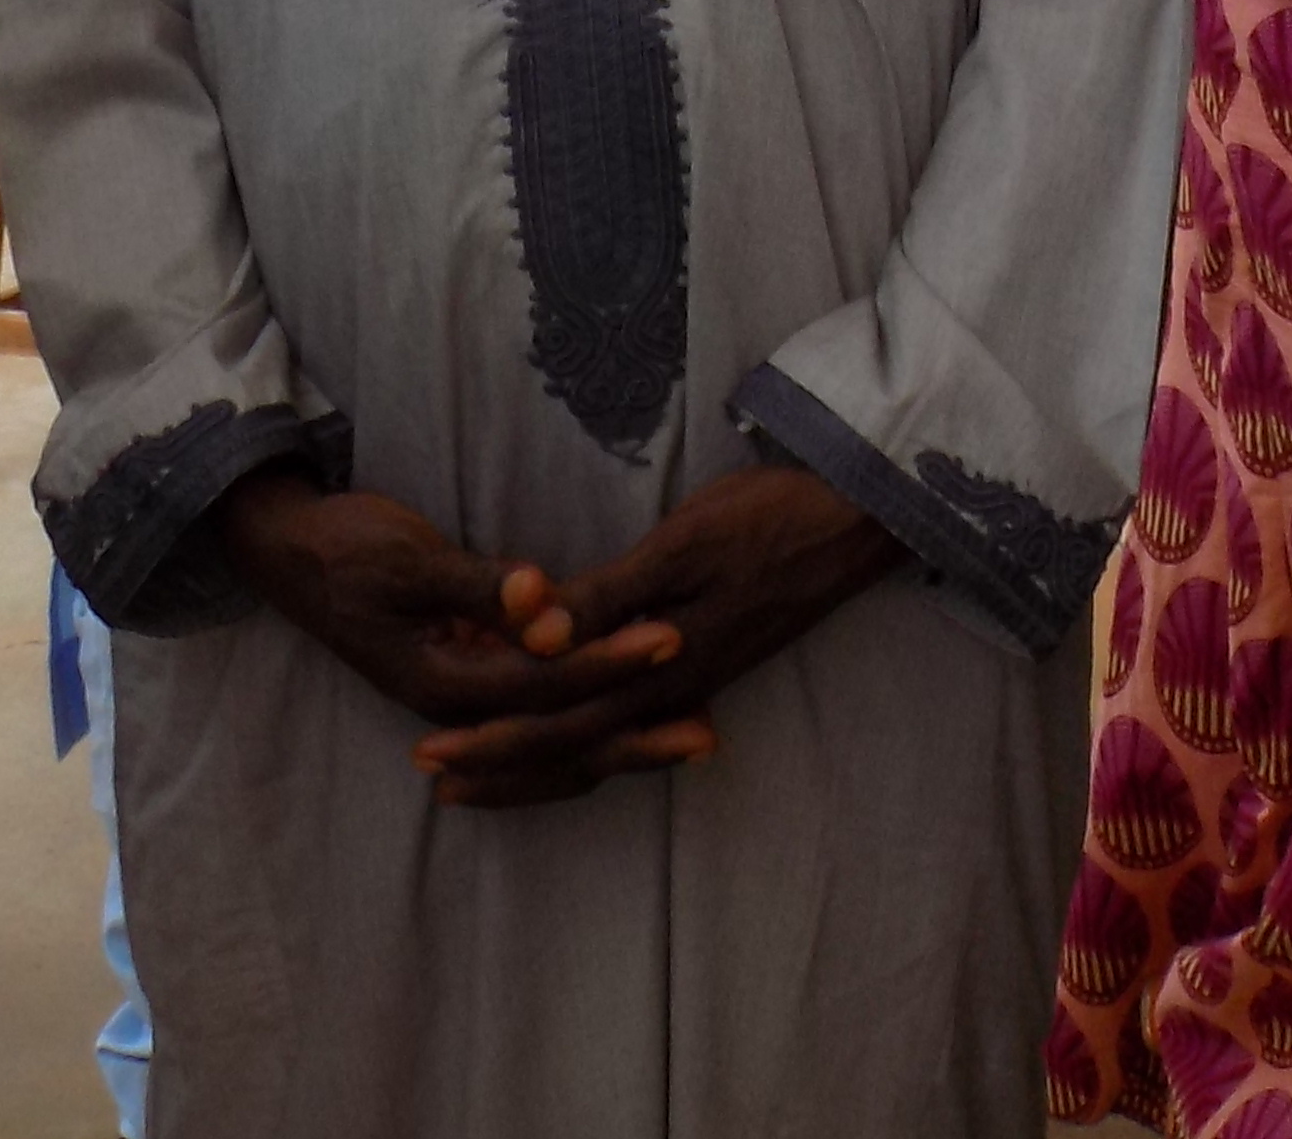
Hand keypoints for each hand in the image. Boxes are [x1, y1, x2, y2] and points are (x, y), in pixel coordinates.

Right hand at [211, 468, 682, 757]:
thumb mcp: (409, 557)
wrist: (291, 552)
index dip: (608, 664)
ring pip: (554, 738)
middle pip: (558, 736)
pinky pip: (541, 717)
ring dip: (622, 737)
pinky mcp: (470, 678)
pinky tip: (636, 714)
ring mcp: (464, 696)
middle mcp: (456, 706)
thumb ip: (478, 585)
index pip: (542, 686)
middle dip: (634, 733)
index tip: (670, 639)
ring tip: (694, 735)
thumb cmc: (348, 547)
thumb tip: (540, 601)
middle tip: (709, 733)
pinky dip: (589, 721)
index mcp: (441, 681)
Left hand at [405, 463, 908, 810]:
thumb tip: (536, 641)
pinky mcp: (710, 662)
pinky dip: (590, 734)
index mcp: (662, 667)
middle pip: (575, 744)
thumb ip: (608, 598)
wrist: (859, 515)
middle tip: (435, 777)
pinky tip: (576, 731)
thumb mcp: (682, 545)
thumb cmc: (769, 516)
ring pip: (604, 741)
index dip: (494, 738)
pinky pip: (633, 719)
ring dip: (542, 759)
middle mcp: (676, 690)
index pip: (560, 720)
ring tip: (484, 772)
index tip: (432, 753)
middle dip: (503, 761)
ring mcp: (697, 682)